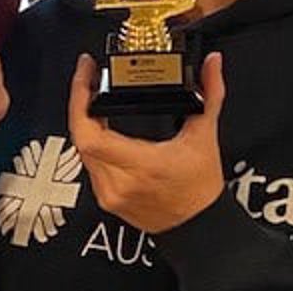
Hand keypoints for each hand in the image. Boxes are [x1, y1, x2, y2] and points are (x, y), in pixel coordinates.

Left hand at [68, 52, 226, 232]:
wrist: (199, 227)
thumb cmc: (201, 188)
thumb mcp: (205, 135)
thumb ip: (210, 93)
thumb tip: (213, 64)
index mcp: (141, 165)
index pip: (89, 134)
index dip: (80, 100)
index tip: (86, 73)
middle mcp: (119, 183)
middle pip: (80, 137)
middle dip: (81, 103)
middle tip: (88, 78)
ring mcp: (109, 193)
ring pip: (81, 150)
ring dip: (83, 121)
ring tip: (91, 94)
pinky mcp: (106, 199)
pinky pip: (89, 164)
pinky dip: (90, 141)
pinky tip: (97, 124)